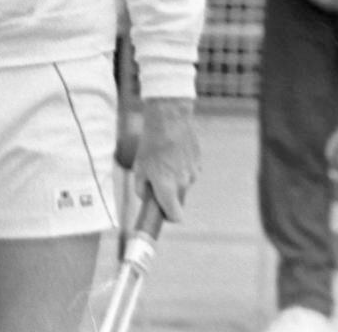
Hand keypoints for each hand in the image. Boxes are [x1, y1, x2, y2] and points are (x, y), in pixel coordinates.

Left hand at [133, 98, 200, 222]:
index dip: (168, 217)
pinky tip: (174, 153)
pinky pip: (189, 172)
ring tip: (164, 159)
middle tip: (157, 180)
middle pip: (178, 200)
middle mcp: (183, 184)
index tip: (162, 212)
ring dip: (175, 178)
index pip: (175, 217)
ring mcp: (193, 173)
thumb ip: (141, 189)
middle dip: (169, 195)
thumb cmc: (150, 145)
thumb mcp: (139, 168)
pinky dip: (182, 167)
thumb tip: (147, 198)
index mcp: (167, 188)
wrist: (169, 121)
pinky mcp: (199, 163)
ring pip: (184, 184)